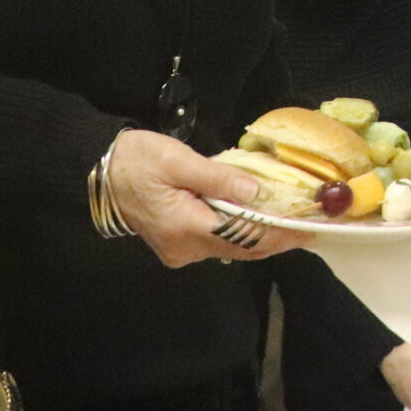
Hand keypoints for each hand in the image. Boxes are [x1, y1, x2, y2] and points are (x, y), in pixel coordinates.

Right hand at [105, 128, 311, 268]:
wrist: (100, 172)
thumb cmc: (137, 160)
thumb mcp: (177, 160)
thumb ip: (217, 178)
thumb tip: (255, 192)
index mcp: (185, 227)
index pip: (243, 237)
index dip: (278, 234)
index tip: (307, 228)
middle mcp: (185, 248)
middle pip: (241, 248)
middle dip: (276, 238)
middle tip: (309, 226)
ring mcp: (180, 250)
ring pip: (231, 247)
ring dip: (260, 235)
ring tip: (292, 221)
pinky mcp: (178, 244)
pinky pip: (218, 242)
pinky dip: (242, 232)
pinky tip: (259, 219)